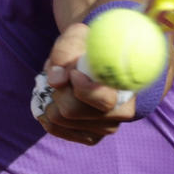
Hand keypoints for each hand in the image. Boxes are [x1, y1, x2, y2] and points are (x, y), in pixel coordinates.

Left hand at [34, 23, 135, 144]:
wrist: (93, 57)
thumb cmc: (87, 45)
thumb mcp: (76, 36)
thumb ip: (65, 52)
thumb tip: (56, 80)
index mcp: (127, 87)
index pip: (101, 99)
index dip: (81, 87)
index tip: (73, 73)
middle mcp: (121, 113)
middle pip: (72, 110)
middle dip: (58, 90)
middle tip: (61, 75)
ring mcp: (106, 128)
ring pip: (60, 120)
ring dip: (50, 98)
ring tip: (60, 83)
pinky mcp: (90, 136)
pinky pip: (56, 129)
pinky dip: (46, 112)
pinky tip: (52, 99)